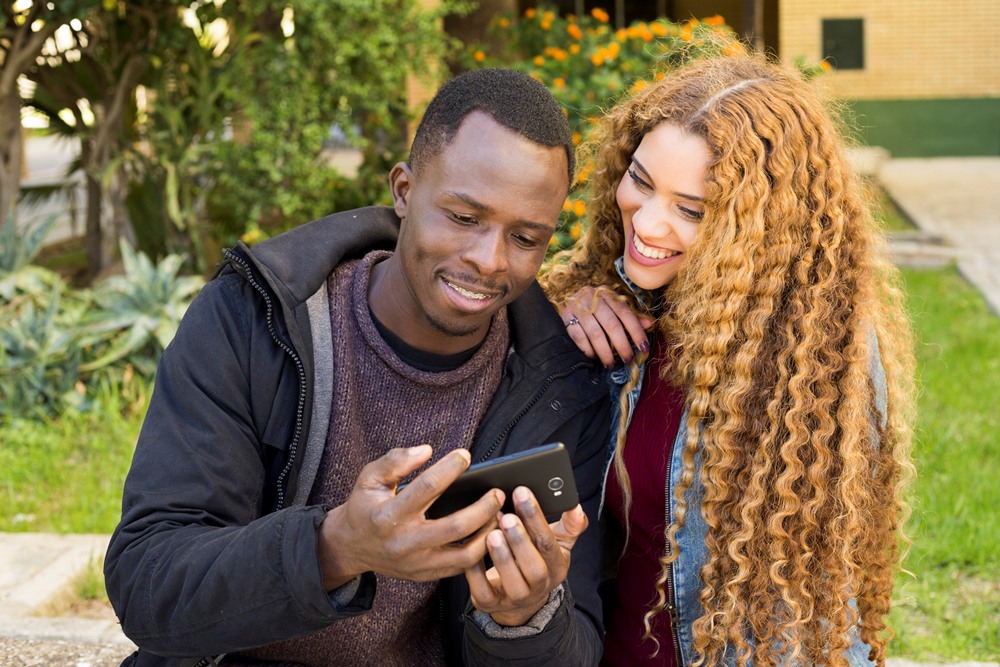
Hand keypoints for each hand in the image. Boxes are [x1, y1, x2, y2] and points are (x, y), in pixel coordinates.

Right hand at [317, 445, 503, 589]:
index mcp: (388, 516)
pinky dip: (481, 550)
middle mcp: (404, 543)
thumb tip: (427, 450)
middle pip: (456, 526)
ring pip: (465, 555)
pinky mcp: (425, 575)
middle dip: (483, 508)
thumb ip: (395, 461)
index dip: (449, 468)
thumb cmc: (365, 506)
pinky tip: (490, 532)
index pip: (426, 488)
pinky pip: (461, 568)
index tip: (466, 455)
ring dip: (489, 533)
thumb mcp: (369, 478)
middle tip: (498, 491)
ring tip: (500, 514)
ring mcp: (417, 563)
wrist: (352, 547)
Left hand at [464, 486, 588, 626]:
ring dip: (502, 557)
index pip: (548, 542)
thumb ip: (570, 525)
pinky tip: (471, 555)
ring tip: (492, 534)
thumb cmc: (537, 559)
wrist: (520, 600)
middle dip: (520, 540)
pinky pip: (484, 593)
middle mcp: (539, 585)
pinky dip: (476, 575)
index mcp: (557, 566)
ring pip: (512, 582)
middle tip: (506, 517)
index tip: (522, 492)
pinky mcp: (491, 604)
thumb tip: (576, 507)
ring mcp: (516, 598)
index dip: (536, 518)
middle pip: (534, 567)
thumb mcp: (558, 543)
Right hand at [559, 286, 653, 367]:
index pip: (625, 313)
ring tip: (610, 363)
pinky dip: (587, 349)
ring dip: (605, 351)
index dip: (636, 331)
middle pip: (611, 324)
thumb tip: (649, 324)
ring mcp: (577, 306)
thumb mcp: (612, 309)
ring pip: (595, 333)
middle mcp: (592, 297)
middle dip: (621, 345)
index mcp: (607, 294)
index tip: (644, 348)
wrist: (567, 302)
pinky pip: (578, 337)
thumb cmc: (594, 308)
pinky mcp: (564, 315)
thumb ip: (630, 318)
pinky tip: (593, 357)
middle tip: (627, 359)